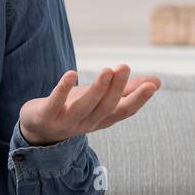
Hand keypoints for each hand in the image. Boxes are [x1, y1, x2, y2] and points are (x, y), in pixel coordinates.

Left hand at [18, 64, 161, 145]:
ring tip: (107, 70)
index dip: (138, 100)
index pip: (124, 111)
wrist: (37, 127)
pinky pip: (55, 102)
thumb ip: (126, 91)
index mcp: (102, 119)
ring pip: (84, 107)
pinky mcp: (46, 115)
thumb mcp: (100, 100)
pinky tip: (71, 74)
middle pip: (105, 107)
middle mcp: (86, 123)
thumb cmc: (73, 108)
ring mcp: (65, 122)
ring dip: (97, 89)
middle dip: (116, 88)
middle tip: (124, 66)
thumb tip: (157, 82)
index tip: (152, 85)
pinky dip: (63, 89)